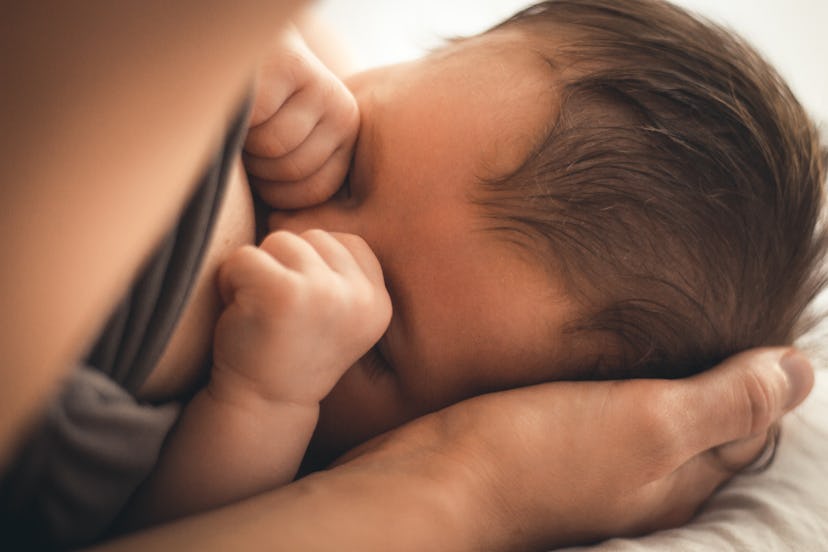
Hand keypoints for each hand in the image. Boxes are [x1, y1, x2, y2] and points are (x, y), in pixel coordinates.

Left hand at [213, 230, 390, 405]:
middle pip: (312, 237)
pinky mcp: (283, 293)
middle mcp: (360, 297)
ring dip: (258, 271)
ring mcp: (324, 293)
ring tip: (260, 312)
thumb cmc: (290, 350)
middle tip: (279, 314)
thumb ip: (340, 271)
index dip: (313, 266)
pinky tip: (241, 314)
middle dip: (285, 266)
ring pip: (279, 240)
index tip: (304, 311)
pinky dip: (230, 281)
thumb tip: (314, 206)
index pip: (347, 243)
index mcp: (380, 303)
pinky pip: (244, 256)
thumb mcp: (337, 311)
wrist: (261, 405)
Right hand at [244, 25, 358, 209]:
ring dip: (246, 145)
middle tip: (249, 144)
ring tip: (246, 124)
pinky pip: (259, 122)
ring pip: (276, 149)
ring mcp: (323, 87)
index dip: (277, 192)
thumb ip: (294, 190)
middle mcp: (343, 111)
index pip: (316, 193)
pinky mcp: (294, 66)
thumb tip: (291, 241)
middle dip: (259, 169)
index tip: (264, 168)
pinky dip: (237, 121)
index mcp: (345, 138)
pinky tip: (242, 102)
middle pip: (296, 173)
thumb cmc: (252, 120)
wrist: (235, 57)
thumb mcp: (280, 160)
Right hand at [333, 347, 813, 549]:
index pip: (751, 424)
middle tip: (727, 307)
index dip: (766, 374)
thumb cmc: (540, 456)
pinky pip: (611, 404)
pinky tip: (613, 345)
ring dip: (675, 368)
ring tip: (681, 317)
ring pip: (658, 409)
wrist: (439, 479)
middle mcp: (648, 476)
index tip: (767, 319)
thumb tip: (802, 370)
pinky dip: (626, 373)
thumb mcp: (648, 424)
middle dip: (725, 371)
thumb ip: (725, 401)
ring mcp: (601, 461)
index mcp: (681, 476)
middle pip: (708, 420)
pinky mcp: (558, 441)